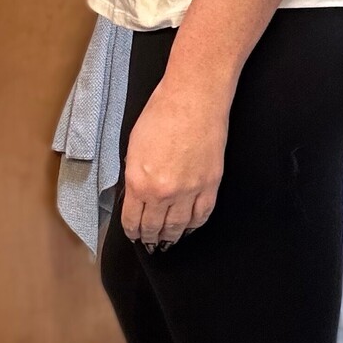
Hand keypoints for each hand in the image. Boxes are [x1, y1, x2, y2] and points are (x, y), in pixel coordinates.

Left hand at [121, 76, 227, 249]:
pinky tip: (189, 228)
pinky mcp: (210, 184)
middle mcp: (164, 192)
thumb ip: (134, 174)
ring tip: (168, 242)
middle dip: (150, 238)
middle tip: (150, 243)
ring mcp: (190, 190)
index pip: (133, 220)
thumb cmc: (161, 113)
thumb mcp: (133, 146)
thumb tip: (137, 193)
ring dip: (172, 237)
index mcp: (140, 182)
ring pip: (179, 226)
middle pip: (155, 227)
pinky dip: (194, 226)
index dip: (132, 231)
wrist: (193, 99)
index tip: (134, 235)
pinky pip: (201, 215)